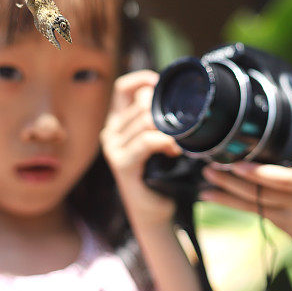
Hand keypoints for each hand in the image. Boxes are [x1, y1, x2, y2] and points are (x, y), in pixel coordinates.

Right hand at [101, 70, 181, 227]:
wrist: (155, 210)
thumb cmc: (161, 173)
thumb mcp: (157, 137)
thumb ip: (158, 116)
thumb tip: (173, 94)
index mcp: (117, 121)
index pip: (124, 87)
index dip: (143, 80)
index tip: (163, 86)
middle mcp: (110, 132)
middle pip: (142, 104)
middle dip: (165, 113)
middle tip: (181, 130)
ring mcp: (113, 148)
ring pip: (146, 120)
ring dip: (169, 130)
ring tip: (179, 144)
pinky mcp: (121, 164)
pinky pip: (147, 141)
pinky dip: (164, 142)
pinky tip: (174, 150)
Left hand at [200, 125, 291, 290]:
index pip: (282, 180)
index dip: (258, 174)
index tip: (236, 163)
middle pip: (260, 192)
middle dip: (231, 181)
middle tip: (208, 169)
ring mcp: (290, 220)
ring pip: (254, 206)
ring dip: (228, 195)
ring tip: (205, 186)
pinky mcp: (288, 230)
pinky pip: (259, 215)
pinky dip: (238, 205)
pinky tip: (217, 198)